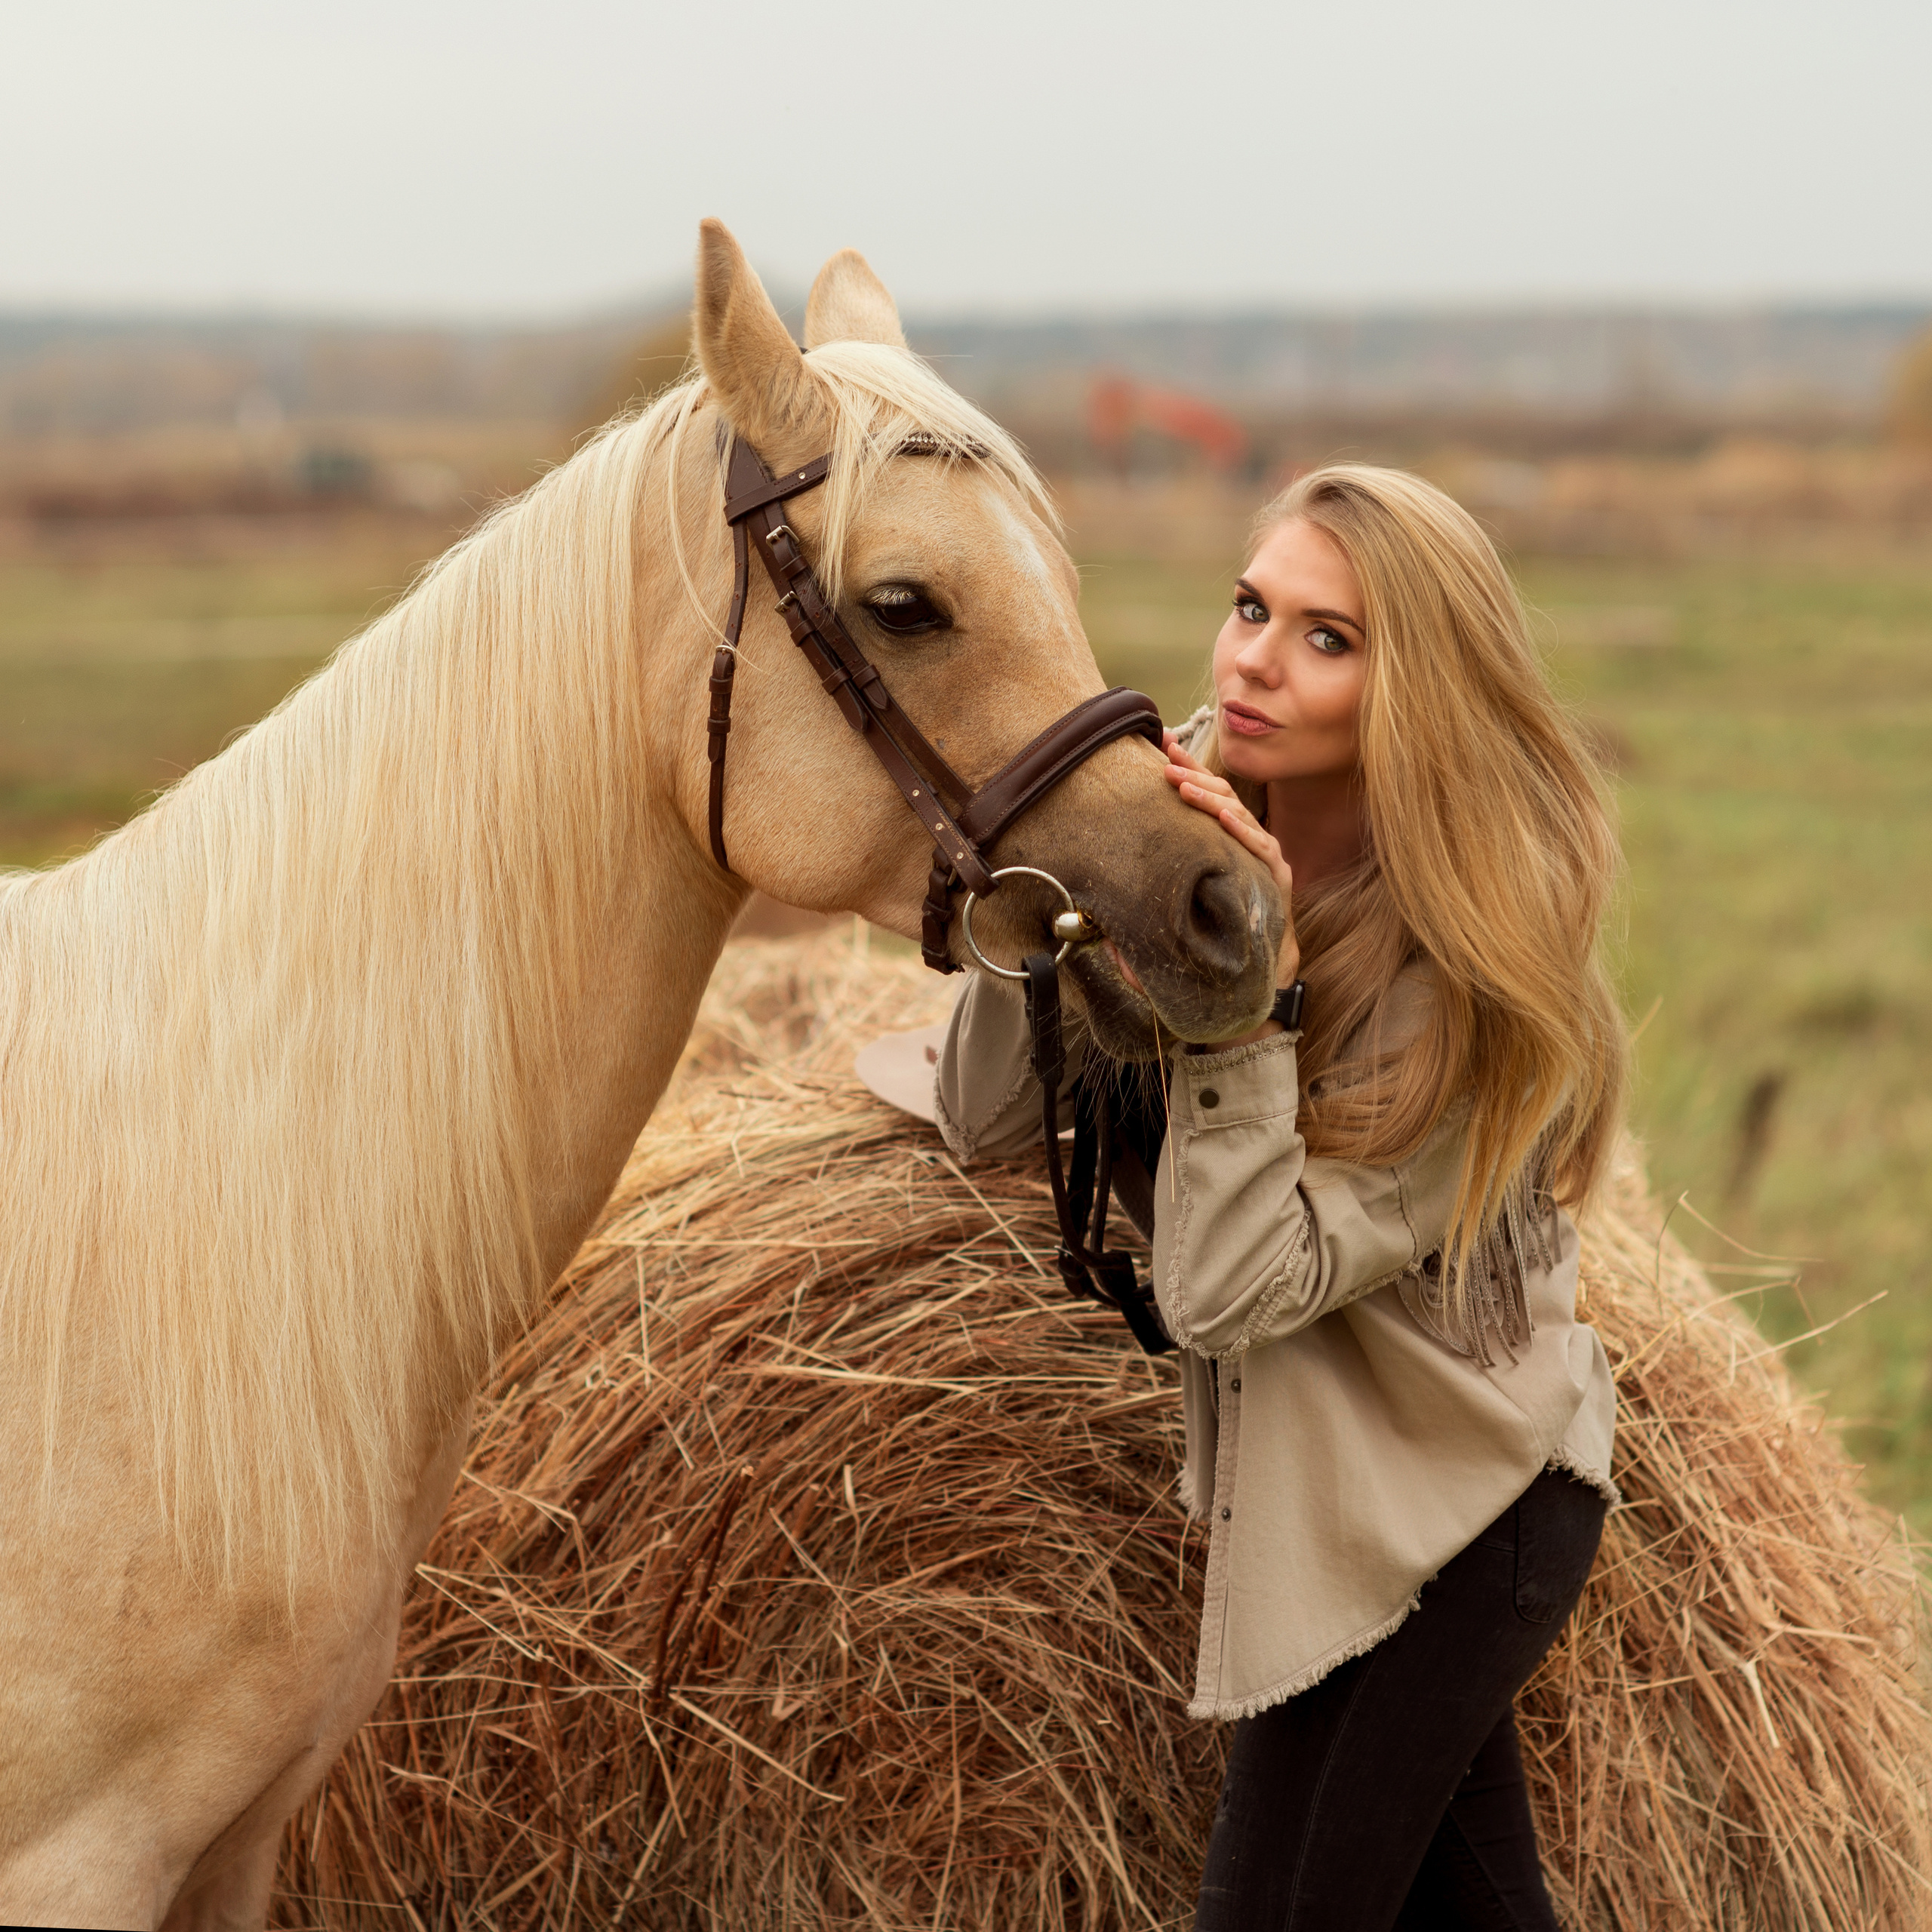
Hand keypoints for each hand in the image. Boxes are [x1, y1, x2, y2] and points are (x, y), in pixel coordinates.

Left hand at [1163, 732, 1299, 987]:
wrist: (1262, 953)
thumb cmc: (1223, 915)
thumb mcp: (1189, 885)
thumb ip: (1165, 871)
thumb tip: (1122, 859)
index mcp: (1227, 831)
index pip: (1206, 790)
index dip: (1187, 765)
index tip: (1162, 743)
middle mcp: (1247, 833)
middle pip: (1221, 794)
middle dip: (1193, 775)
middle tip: (1165, 764)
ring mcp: (1264, 850)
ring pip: (1237, 814)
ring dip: (1209, 798)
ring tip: (1183, 787)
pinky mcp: (1277, 872)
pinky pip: (1259, 846)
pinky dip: (1242, 830)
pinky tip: (1225, 819)